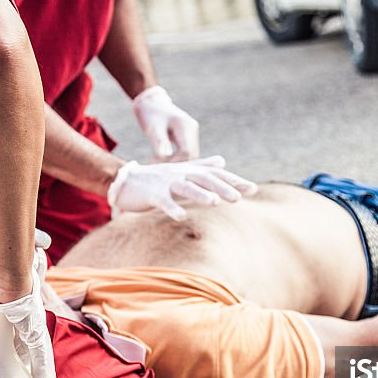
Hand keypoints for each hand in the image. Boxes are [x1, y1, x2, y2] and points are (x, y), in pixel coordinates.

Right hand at [107, 155, 257, 220]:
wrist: (125, 179)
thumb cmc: (156, 178)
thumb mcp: (181, 170)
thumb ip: (202, 165)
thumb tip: (223, 160)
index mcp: (189, 171)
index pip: (215, 174)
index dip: (233, 180)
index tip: (252, 189)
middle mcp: (180, 174)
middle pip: (204, 179)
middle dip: (222, 188)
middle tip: (239, 198)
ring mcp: (165, 183)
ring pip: (185, 187)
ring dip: (200, 194)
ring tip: (215, 202)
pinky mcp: (152, 194)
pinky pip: (163, 201)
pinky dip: (172, 208)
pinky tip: (182, 217)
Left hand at [132, 86, 199, 161]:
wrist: (151, 102)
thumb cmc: (150, 112)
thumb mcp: (153, 126)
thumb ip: (160, 141)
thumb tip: (165, 157)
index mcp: (186, 126)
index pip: (186, 152)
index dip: (174, 162)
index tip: (158, 166)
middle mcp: (192, 130)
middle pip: (191, 156)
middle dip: (176, 165)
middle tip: (158, 168)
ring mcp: (192, 134)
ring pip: (190, 157)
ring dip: (176, 164)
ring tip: (159, 164)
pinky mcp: (188, 138)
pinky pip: (186, 153)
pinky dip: (176, 159)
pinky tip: (163, 161)